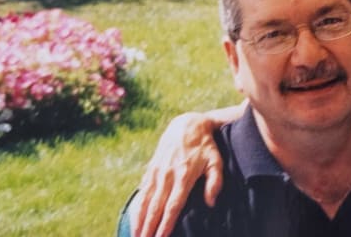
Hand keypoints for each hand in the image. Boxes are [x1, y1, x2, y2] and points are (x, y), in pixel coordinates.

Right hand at [134, 112, 222, 236]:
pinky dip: (138, 207)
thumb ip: (215, 181)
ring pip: (146, 201)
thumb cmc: (205, 146)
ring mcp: (157, 172)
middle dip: (149, 227)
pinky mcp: (150, 169)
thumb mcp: (216, 160)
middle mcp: (167, 175)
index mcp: (184, 176)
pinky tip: (134, 220)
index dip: (166, 223)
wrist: (186, 124)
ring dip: (139, 220)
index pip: (173, 205)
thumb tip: (211, 203)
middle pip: (156, 207)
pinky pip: (142, 191)